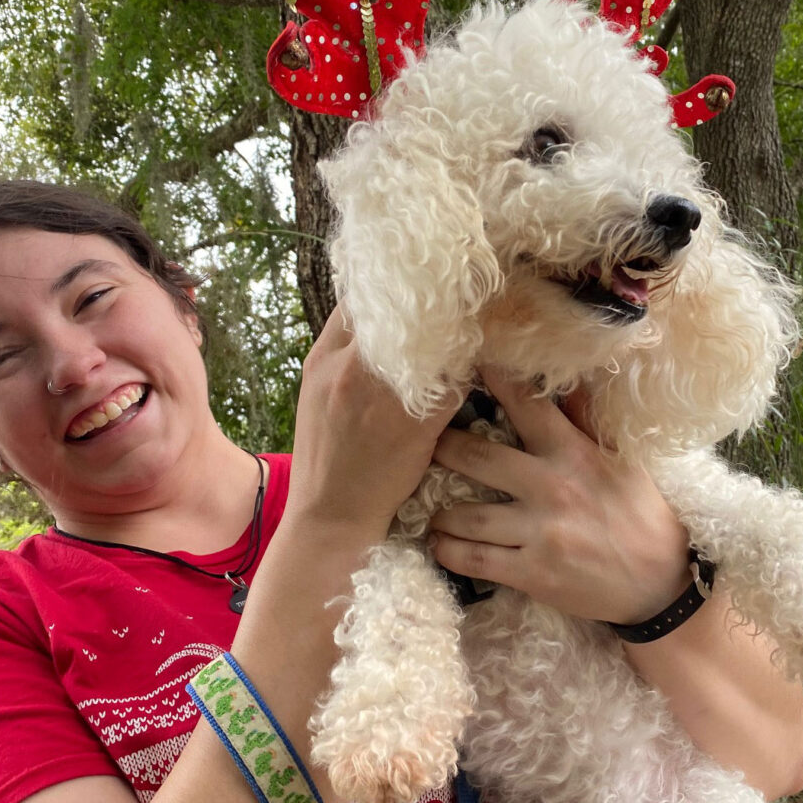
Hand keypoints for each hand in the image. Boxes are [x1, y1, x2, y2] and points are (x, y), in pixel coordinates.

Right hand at [284, 304, 456, 539]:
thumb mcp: (319, 395)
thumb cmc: (327, 456)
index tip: (420, 289)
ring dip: (458, 334)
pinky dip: (470, 374)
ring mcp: (382, 395)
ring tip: (479, 325)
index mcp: (323, 359)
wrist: (332, 513)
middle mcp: (349, 369)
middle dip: (431, 304)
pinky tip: (482, 370)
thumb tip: (380, 325)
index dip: (393, 291)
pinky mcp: (416, 424)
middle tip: (460, 295)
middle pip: (399, 313)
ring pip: (433, 343)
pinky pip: (454, 383)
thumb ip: (344, 357)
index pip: (360, 301)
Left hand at [427, 369, 690, 621]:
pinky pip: (473, 559)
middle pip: (476, 457)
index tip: (468, 362)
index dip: (495, 380)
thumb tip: (570, 378)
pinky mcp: (531, 573)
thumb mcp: (624, 460)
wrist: (661, 584)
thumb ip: (589, 421)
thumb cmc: (642, 515)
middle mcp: (551, 488)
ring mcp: (538, 532)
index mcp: (574, 454)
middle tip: (422, 444)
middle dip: (442, 447)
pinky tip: (441, 544)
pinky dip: (449, 551)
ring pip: (466, 515)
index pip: (527, 406)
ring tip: (432, 509)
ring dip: (441, 512)